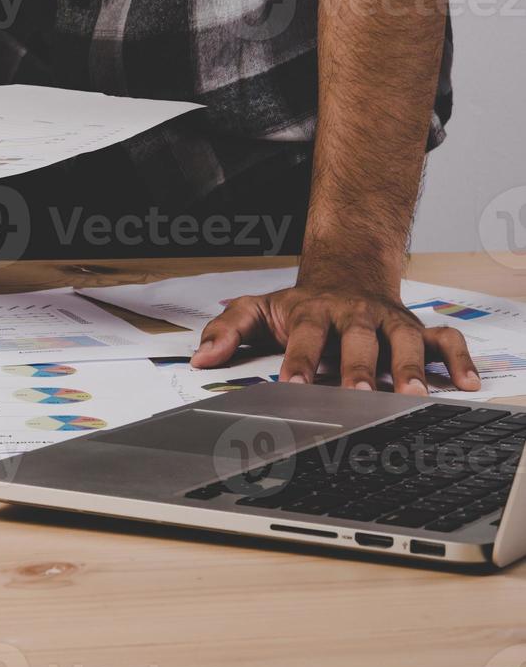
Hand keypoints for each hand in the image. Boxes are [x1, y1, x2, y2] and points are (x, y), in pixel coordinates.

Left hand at [191, 271, 480, 394]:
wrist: (346, 272)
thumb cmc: (301, 303)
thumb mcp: (258, 308)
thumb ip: (227, 330)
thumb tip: (200, 358)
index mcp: (314, 313)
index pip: (306, 338)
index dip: (300, 361)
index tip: (293, 386)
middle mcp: (355, 316)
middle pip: (360, 341)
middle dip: (360, 368)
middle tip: (360, 393)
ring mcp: (389, 322)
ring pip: (405, 341)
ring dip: (411, 367)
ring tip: (413, 394)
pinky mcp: (417, 329)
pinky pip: (446, 340)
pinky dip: (460, 360)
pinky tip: (467, 384)